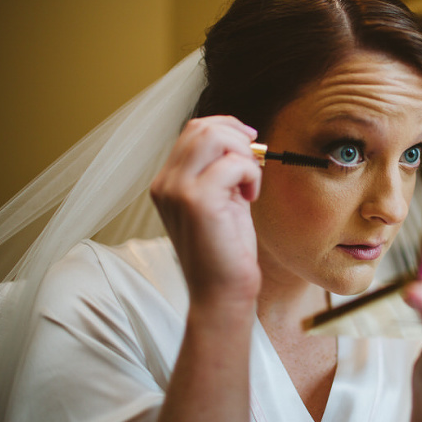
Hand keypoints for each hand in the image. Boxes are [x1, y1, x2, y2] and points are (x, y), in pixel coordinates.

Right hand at [150, 115, 262, 305]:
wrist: (221, 293)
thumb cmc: (226, 251)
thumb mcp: (222, 202)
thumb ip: (223, 171)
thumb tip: (243, 140)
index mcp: (167, 182)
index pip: (193, 131)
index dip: (227, 128)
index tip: (251, 145)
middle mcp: (165, 183)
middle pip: (200, 127)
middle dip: (237, 136)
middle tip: (255, 162)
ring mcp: (177, 190)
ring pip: (212, 136)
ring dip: (242, 152)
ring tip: (250, 181)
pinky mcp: (197, 201)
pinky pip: (233, 163)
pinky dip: (251, 174)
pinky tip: (251, 197)